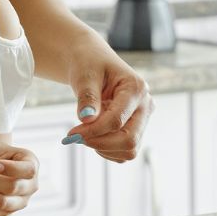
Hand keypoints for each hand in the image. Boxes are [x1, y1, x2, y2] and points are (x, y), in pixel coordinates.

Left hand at [60, 39, 151, 163]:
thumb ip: (87, 96)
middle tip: (75, 137)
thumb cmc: (89, 64)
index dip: (93, 131)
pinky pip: (123, 153)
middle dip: (99, 143)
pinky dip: (106, 150)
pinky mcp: (136, 130)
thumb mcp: (85, 75)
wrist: (92, 63)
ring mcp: (142, 119)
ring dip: (102, 148)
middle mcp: (145, 105)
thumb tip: (87, 119)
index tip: (71, 133)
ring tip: (84, 132)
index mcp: (136, 88)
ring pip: (129, 150)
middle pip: (129, 140)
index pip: (117, 120)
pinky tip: (93, 135)